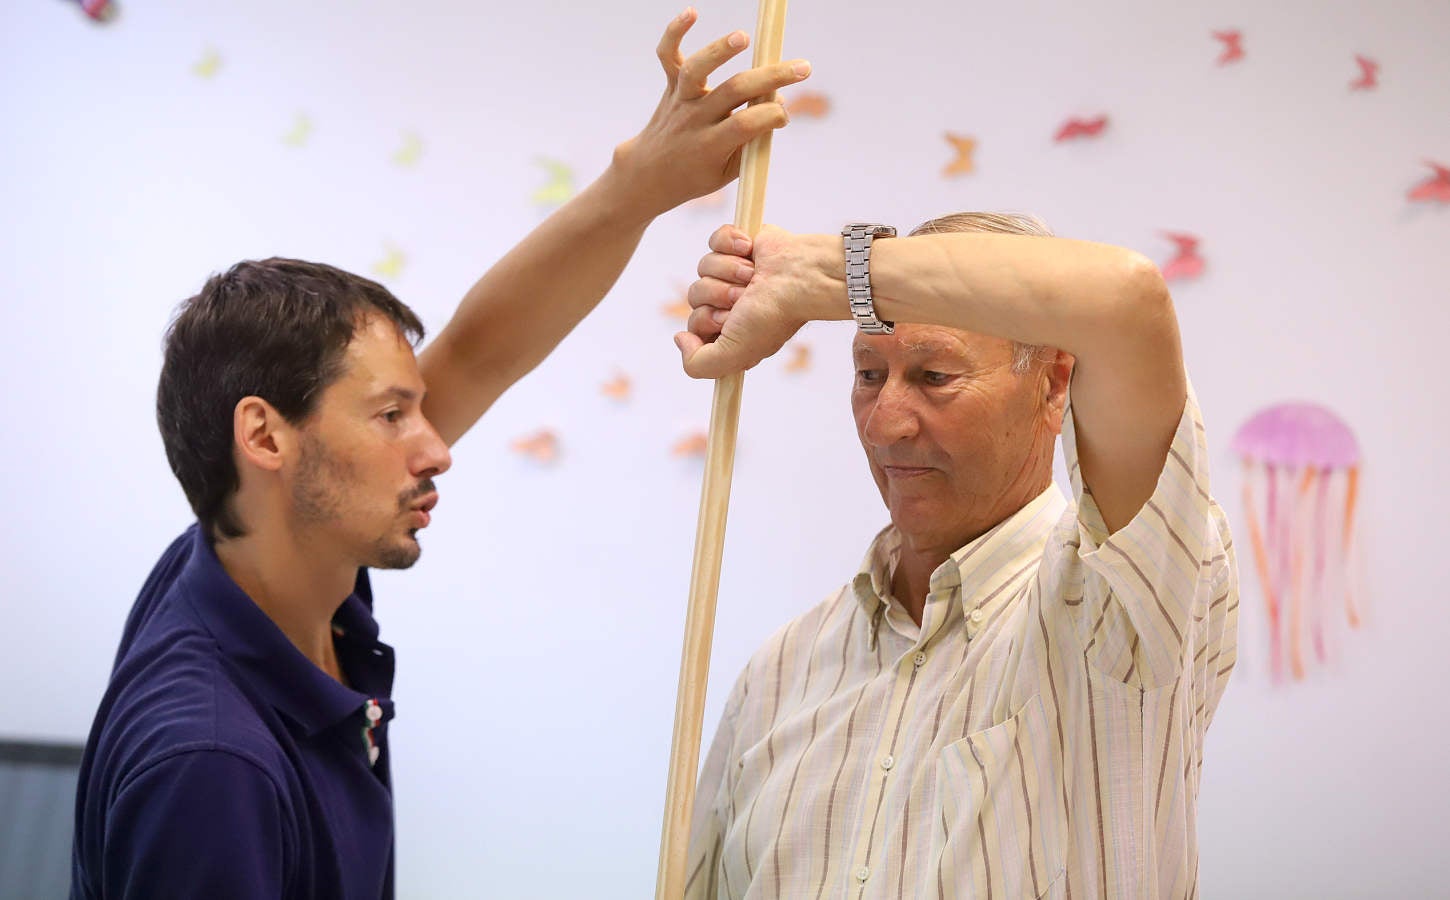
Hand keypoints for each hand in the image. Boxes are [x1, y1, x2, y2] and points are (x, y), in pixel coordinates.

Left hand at [610, 9, 810, 217]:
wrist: (650, 173)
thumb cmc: (699, 173)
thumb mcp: (730, 171)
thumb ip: (754, 140)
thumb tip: (778, 104)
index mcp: (710, 146)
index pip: (745, 124)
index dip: (771, 117)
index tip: (784, 117)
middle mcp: (694, 119)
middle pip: (733, 91)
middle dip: (771, 78)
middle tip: (803, 68)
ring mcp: (681, 99)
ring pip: (697, 70)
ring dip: (719, 51)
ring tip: (744, 38)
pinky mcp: (670, 84)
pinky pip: (667, 55)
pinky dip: (675, 32)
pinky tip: (692, 11)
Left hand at [674, 224, 837, 377]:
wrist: (800, 275)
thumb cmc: (773, 314)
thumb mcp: (733, 355)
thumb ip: (698, 365)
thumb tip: (680, 339)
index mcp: (731, 331)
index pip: (693, 327)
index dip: (706, 321)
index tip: (728, 322)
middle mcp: (732, 303)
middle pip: (694, 294)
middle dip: (718, 294)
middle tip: (744, 297)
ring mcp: (735, 273)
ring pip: (703, 266)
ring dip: (729, 270)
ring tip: (753, 275)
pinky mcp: (740, 245)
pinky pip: (715, 240)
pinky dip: (732, 243)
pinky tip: (751, 250)